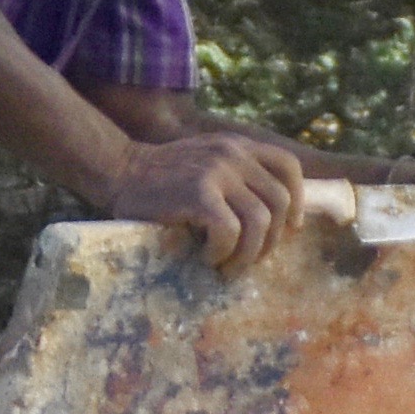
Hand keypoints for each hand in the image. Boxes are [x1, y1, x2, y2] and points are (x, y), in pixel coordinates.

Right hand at [104, 127, 312, 265]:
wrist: (118, 171)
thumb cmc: (161, 180)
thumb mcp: (206, 164)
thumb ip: (236, 177)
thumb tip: (271, 220)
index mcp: (238, 146)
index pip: (288, 166)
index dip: (296, 201)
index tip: (288, 227)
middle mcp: (233, 154)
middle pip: (279, 202)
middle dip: (271, 240)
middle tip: (247, 259)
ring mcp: (217, 172)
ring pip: (260, 222)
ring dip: (247, 254)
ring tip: (228, 267)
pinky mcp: (199, 193)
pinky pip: (230, 232)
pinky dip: (222, 253)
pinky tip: (206, 258)